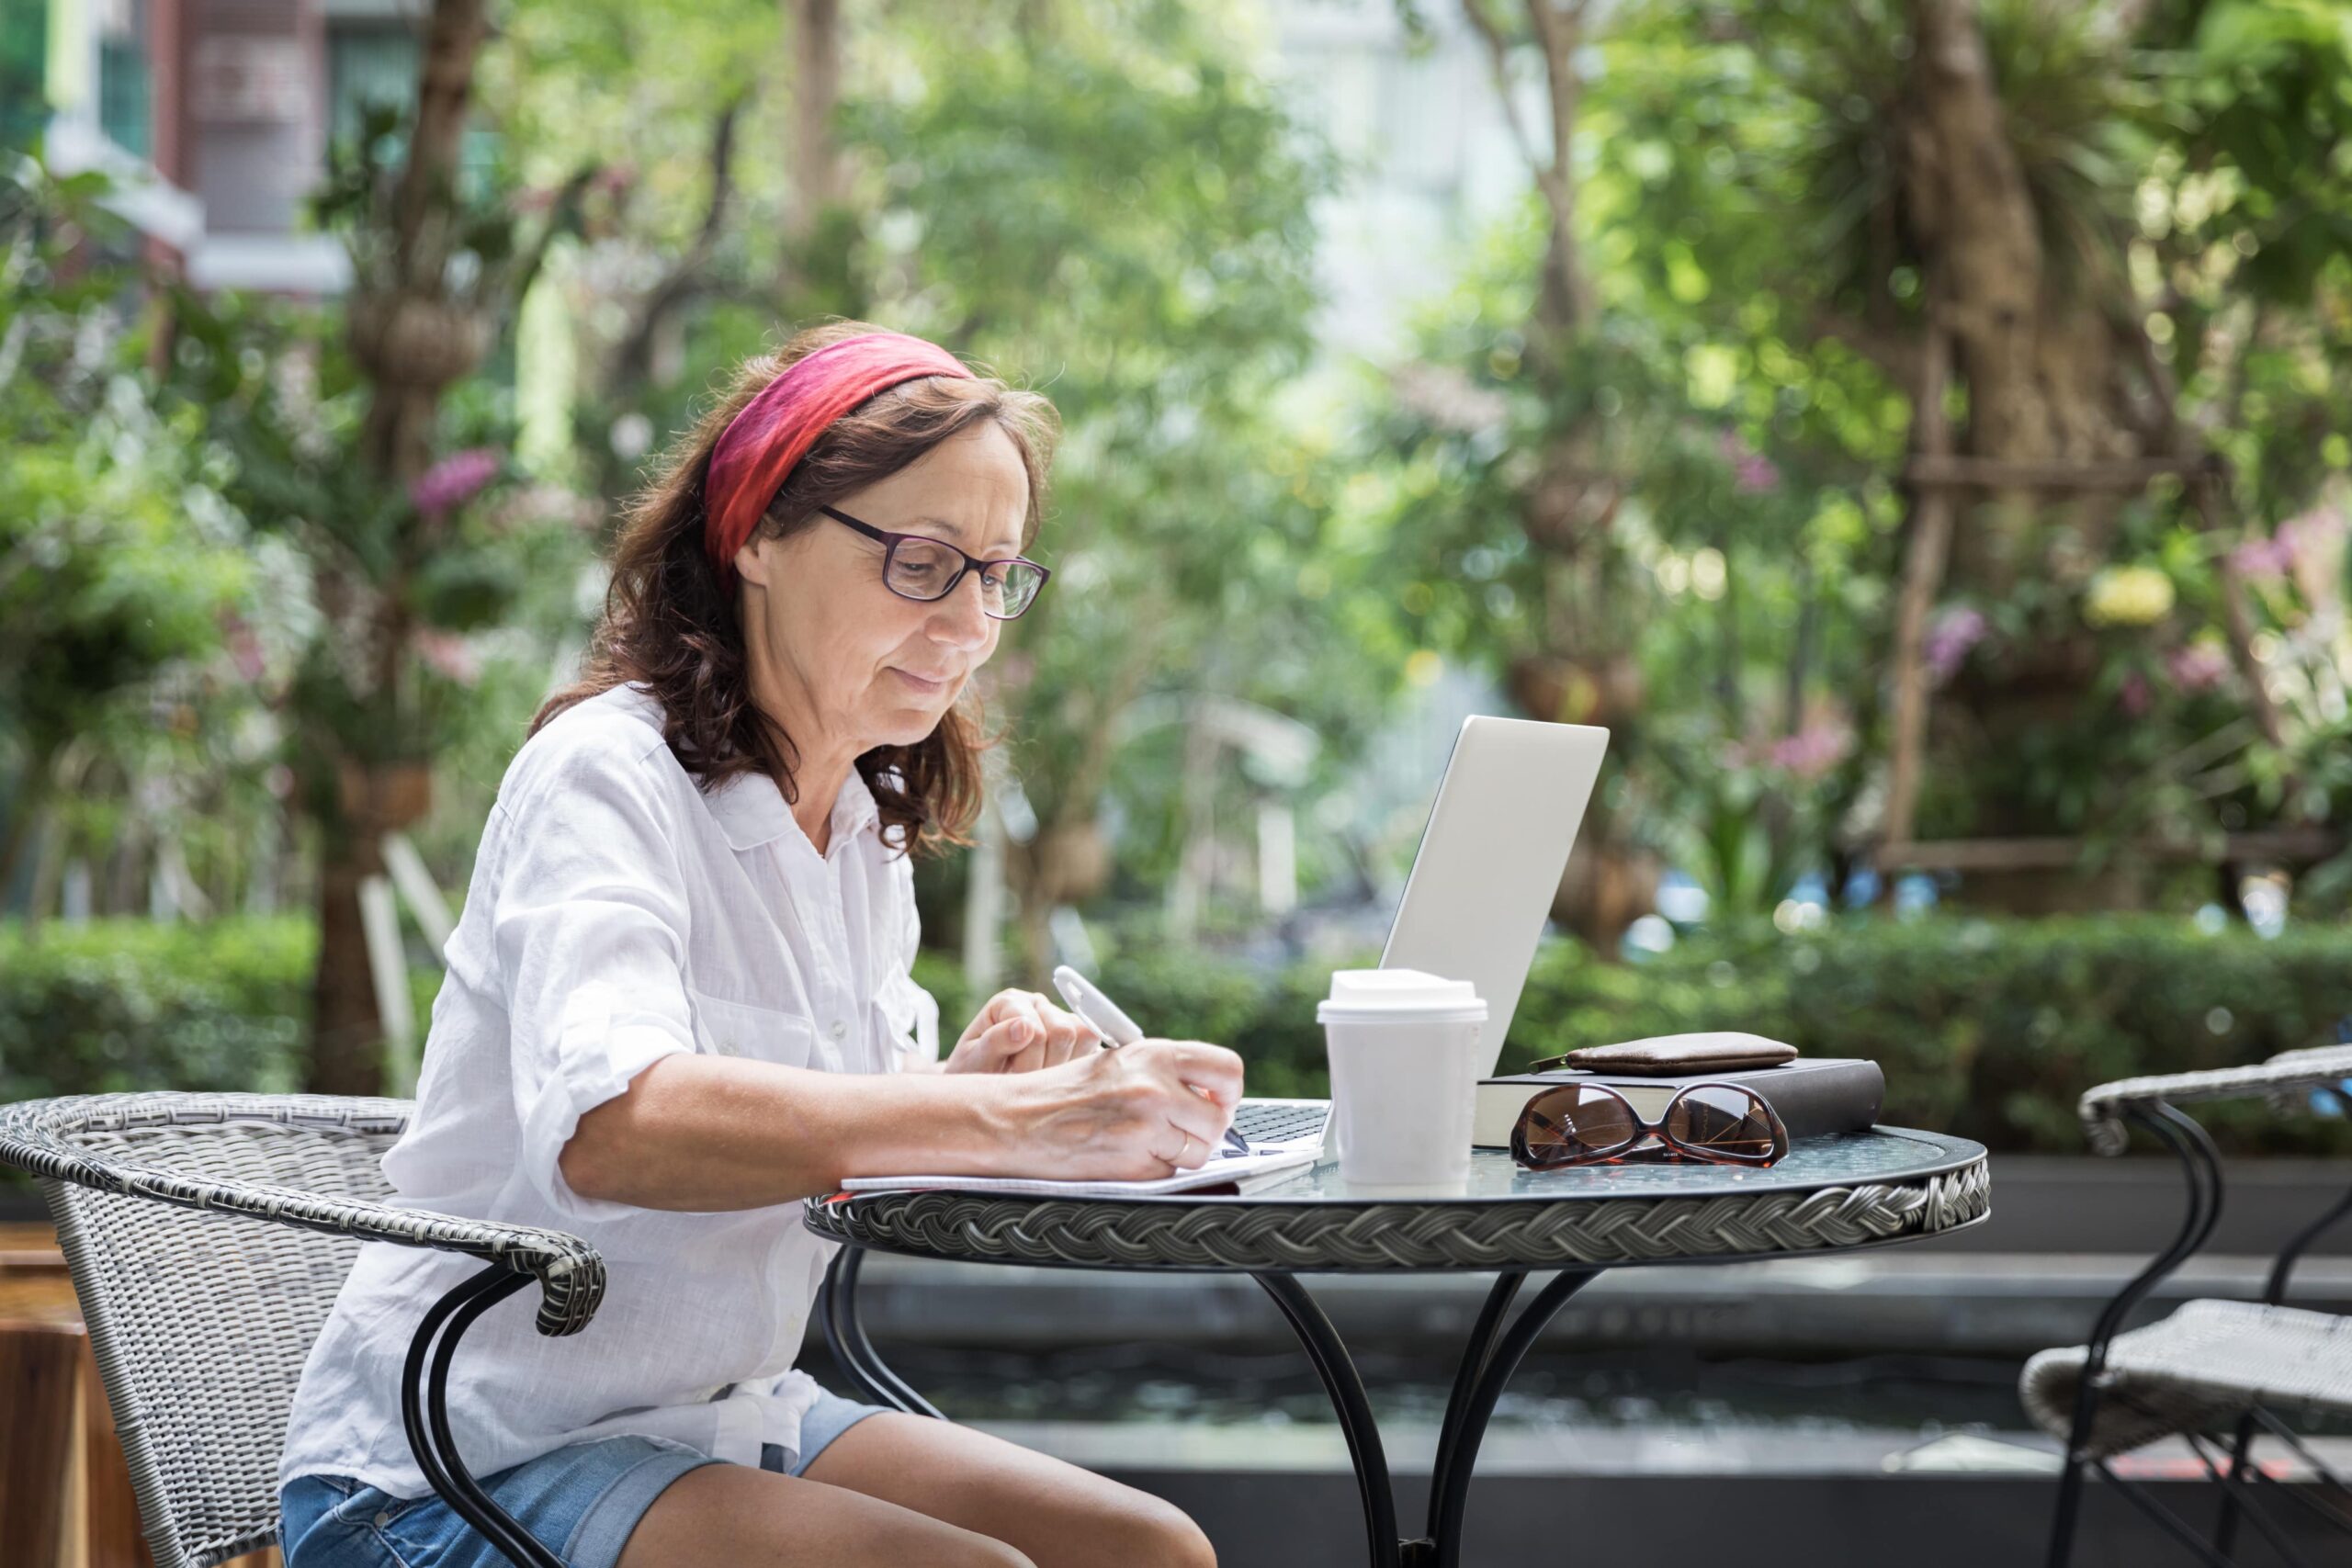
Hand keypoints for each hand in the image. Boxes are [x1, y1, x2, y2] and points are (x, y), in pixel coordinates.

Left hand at [941, 988, 1102, 1074]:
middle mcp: (1038, 1004)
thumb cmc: (973, 1075)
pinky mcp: (1080, 1038)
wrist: (982, 1092)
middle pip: (1063, 1032)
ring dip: (1063, 1069)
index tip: (1010, 1082)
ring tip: (1037, 1082)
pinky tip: (1056, 1081)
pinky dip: (1080, 1069)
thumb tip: (1026, 1025)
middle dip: (1045, 1067)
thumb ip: (995, 1042)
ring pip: (1084, 1037)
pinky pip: (1097, 1047)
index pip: (1035, 1031)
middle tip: (1024, 1084)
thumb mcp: (972, 1062)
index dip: (1026, 1063)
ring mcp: (1061, 1018)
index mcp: (1009, 1003)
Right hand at [1003, 1039, 1245, 1179]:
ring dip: (1178, 1153)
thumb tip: (1211, 1093)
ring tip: (1145, 1141)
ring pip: (1198, 1152)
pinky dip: (1152, 1169)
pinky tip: (1125, 1154)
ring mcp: (1146, 1128)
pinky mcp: (1134, 1163)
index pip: (1228, 1070)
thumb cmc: (1062, 1091)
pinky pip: (1168, 1173)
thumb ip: (1164, 1073)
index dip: (1228, 1093)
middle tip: (1182, 1131)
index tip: (1217, 1102)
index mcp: (1155, 1055)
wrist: (1016, 1119)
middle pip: (1219, 1120)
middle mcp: (1156, 1088)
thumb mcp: (1118, 1063)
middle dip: (1205, 1131)